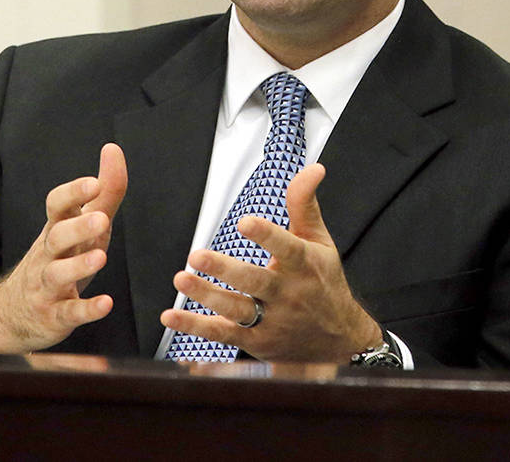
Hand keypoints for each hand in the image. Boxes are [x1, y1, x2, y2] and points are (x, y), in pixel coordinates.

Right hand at [0, 143, 127, 352]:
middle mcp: (49, 254)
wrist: (15, 312)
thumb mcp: (83, 223)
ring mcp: (48, 286)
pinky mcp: (54, 315)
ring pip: (58, 274)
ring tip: (100, 257)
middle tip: (101, 219)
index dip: (73, 193)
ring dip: (79, 266)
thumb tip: (113, 150)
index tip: (93, 182)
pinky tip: (104, 304)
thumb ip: (104, 191)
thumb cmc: (60, 258)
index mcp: (56, 228)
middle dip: (77, 227)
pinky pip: (68, 313)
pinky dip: (86, 309)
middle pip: (56, 237)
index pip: (56, 205)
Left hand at [159, 163, 380, 361]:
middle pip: (255, 281)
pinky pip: (221, 334)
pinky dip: (195, 327)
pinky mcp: (255, 341)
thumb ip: (305, 204)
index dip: (266, 235)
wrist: (338, 340)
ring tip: (182, 279)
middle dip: (226, 270)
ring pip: (236, 309)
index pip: (286, 247)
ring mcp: (271, 320)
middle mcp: (287, 294)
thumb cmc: (324, 284)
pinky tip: (171, 316)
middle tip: (197, 256)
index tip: (244, 222)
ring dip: (206, 296)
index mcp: (303, 265)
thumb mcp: (320, 241)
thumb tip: (313, 168)